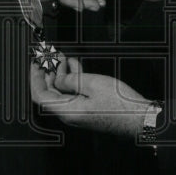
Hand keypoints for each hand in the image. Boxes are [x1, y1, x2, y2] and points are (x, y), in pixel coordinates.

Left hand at [30, 55, 150, 138]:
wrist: (140, 118)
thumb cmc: (121, 105)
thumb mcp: (93, 84)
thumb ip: (71, 80)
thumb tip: (58, 79)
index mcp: (67, 111)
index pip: (40, 95)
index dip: (35, 78)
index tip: (35, 64)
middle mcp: (70, 114)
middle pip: (50, 93)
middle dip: (48, 72)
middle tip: (49, 56)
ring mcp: (79, 113)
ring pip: (62, 92)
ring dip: (61, 74)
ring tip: (62, 57)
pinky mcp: (88, 110)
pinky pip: (73, 94)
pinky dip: (72, 80)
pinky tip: (74, 66)